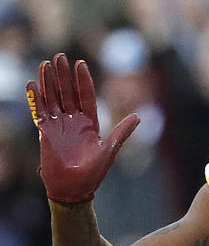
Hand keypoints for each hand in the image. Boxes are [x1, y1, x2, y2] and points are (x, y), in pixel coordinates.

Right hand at [25, 52, 138, 202]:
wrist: (74, 189)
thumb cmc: (94, 172)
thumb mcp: (110, 149)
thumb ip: (122, 131)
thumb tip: (138, 116)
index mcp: (90, 123)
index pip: (86, 96)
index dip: (83, 80)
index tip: (81, 63)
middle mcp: (74, 121)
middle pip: (67, 92)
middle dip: (64, 75)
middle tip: (59, 56)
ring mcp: (59, 125)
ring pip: (53, 98)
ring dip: (49, 81)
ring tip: (45, 64)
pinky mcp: (45, 133)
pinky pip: (39, 111)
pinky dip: (36, 98)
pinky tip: (32, 84)